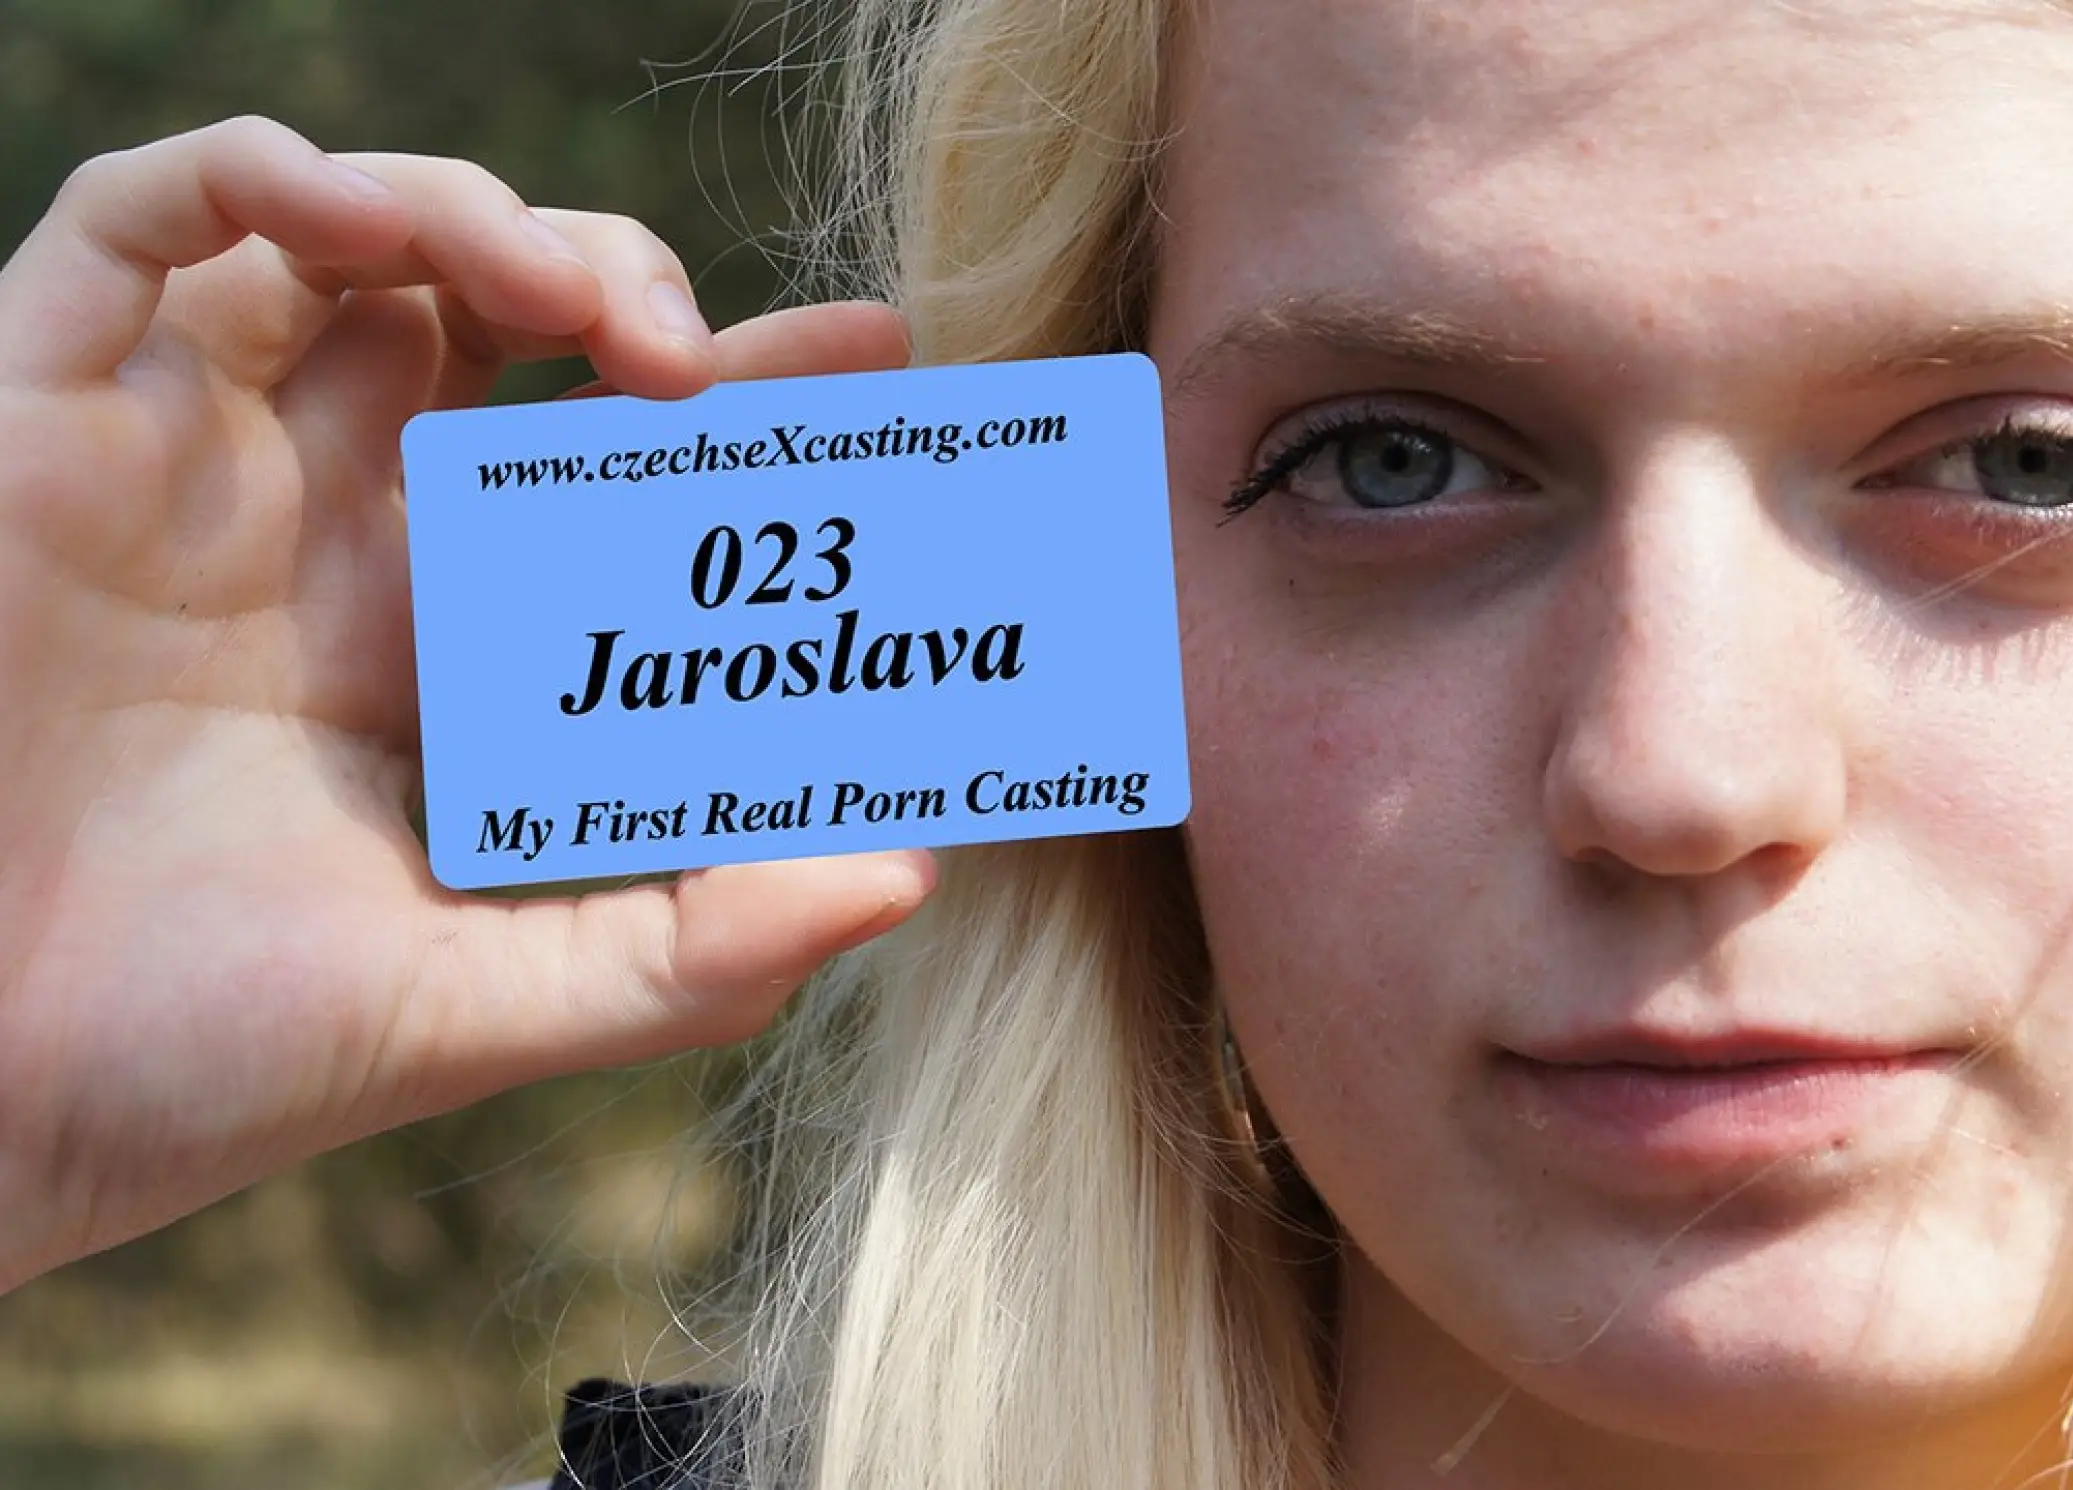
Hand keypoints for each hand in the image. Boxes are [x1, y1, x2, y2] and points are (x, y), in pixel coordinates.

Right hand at [0, 116, 934, 1292]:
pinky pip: (138, 222)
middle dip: (629, 294)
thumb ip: (691, 950)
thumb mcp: (480, 1001)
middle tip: (711, 363)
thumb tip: (905, 877)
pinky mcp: (45, 415)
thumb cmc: (204, 1061)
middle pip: (509, 329)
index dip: (749, 400)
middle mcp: (328, 528)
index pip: (621, 469)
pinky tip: (357, 213)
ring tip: (574, 303)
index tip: (874, 367)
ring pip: (353, 246)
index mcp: (442, 639)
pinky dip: (255, 175)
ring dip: (479, 218)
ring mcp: (193, 461)